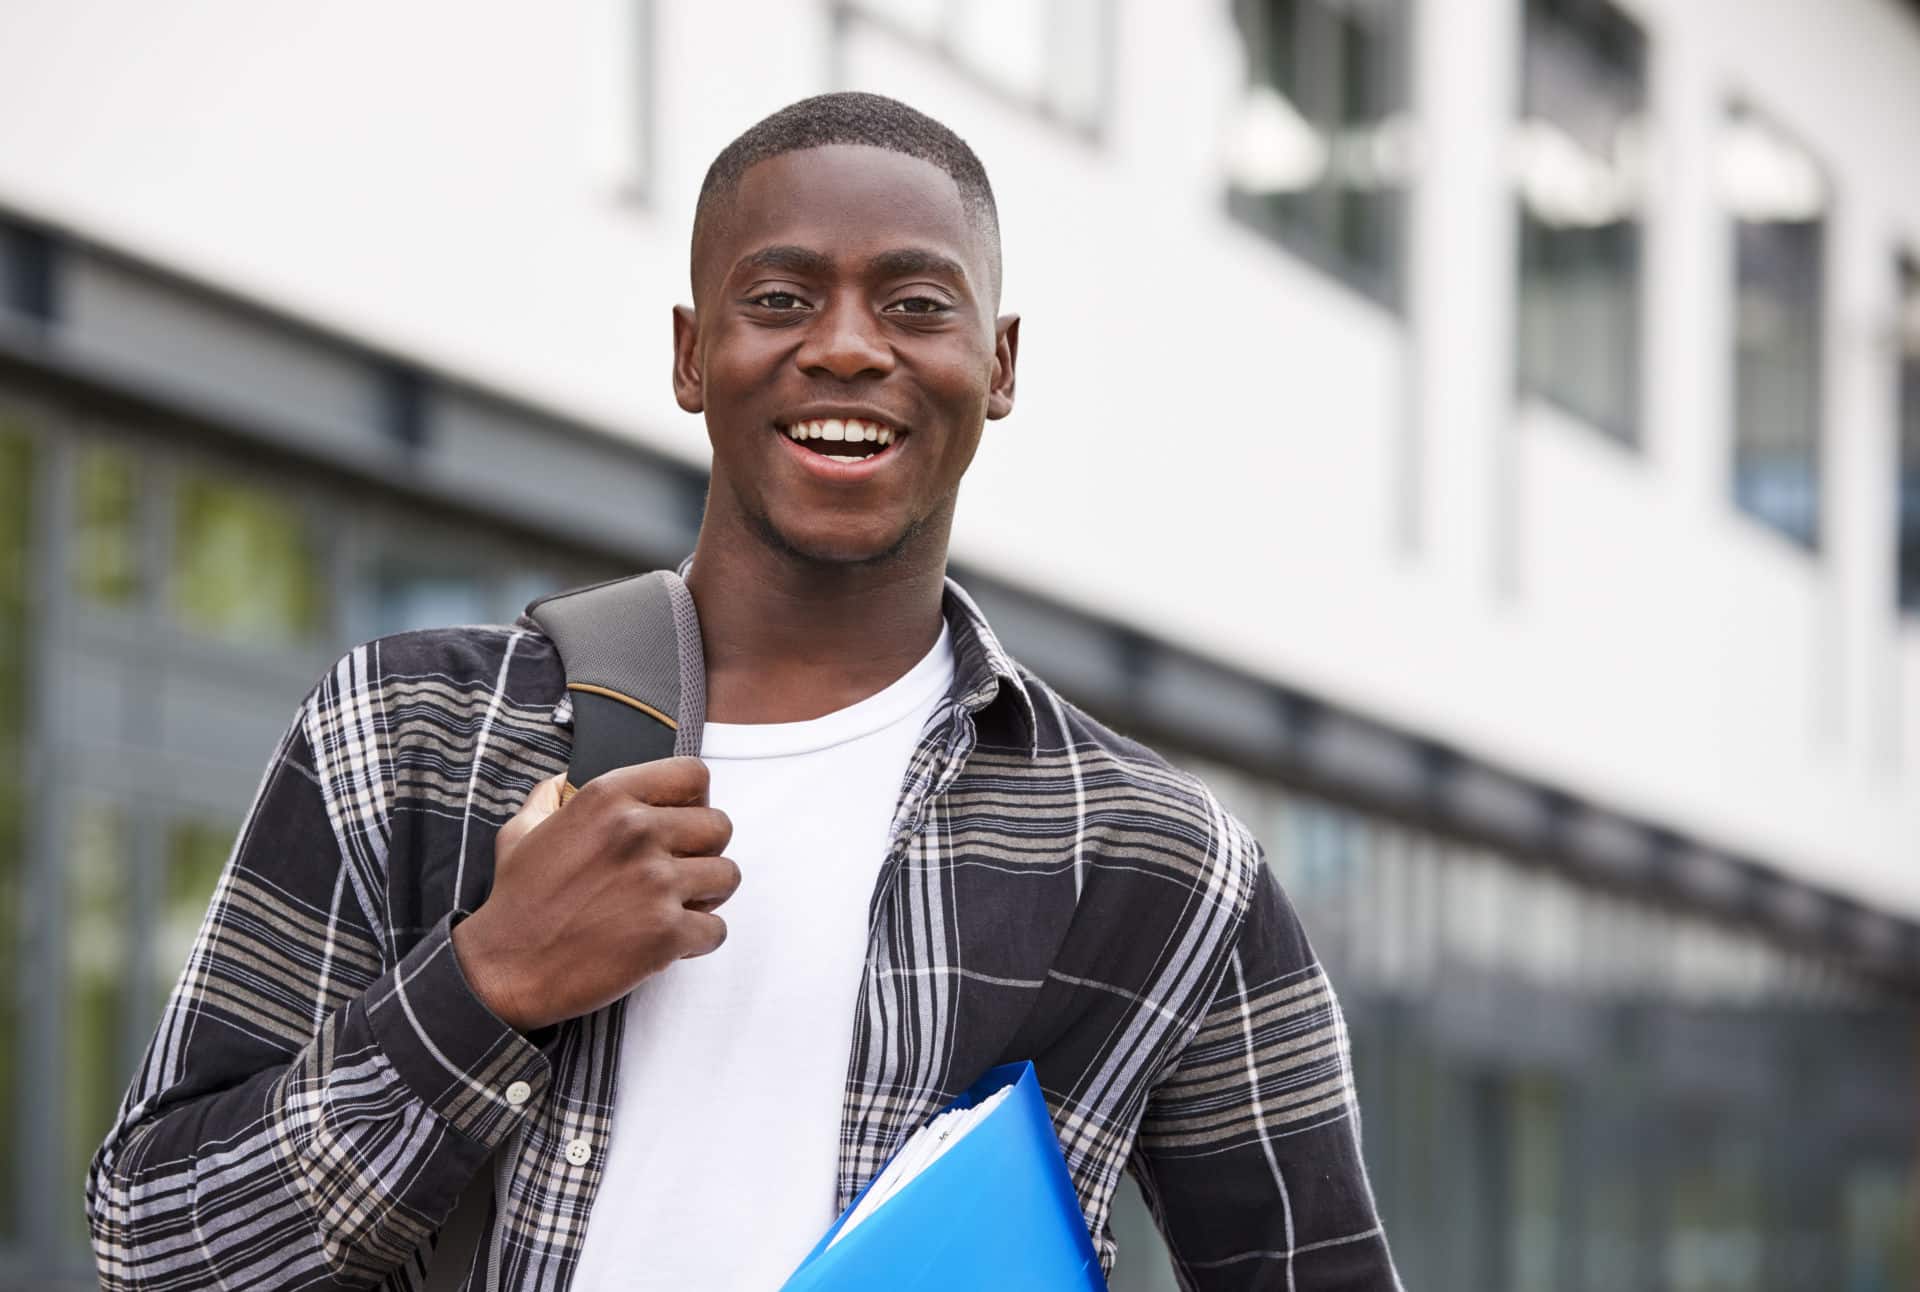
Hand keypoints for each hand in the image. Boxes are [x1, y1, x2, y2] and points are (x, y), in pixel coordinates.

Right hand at [452, 757, 738, 1031]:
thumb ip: (551, 798)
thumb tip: (564, 780)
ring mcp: (656, 883)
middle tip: (678, 874)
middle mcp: (637, 832)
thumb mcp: (522, 830)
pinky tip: (668, 942)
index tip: (683, 822)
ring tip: (675, 907)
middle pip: (719, 826)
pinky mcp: (667, 933)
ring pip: (727, 876)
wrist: (505, 969)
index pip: (692, 775)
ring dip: (707, 895)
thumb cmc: (516, 901)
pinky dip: (698, 939)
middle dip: (704, 851)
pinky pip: (716, 928)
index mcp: (608, 798)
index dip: (695, 800)